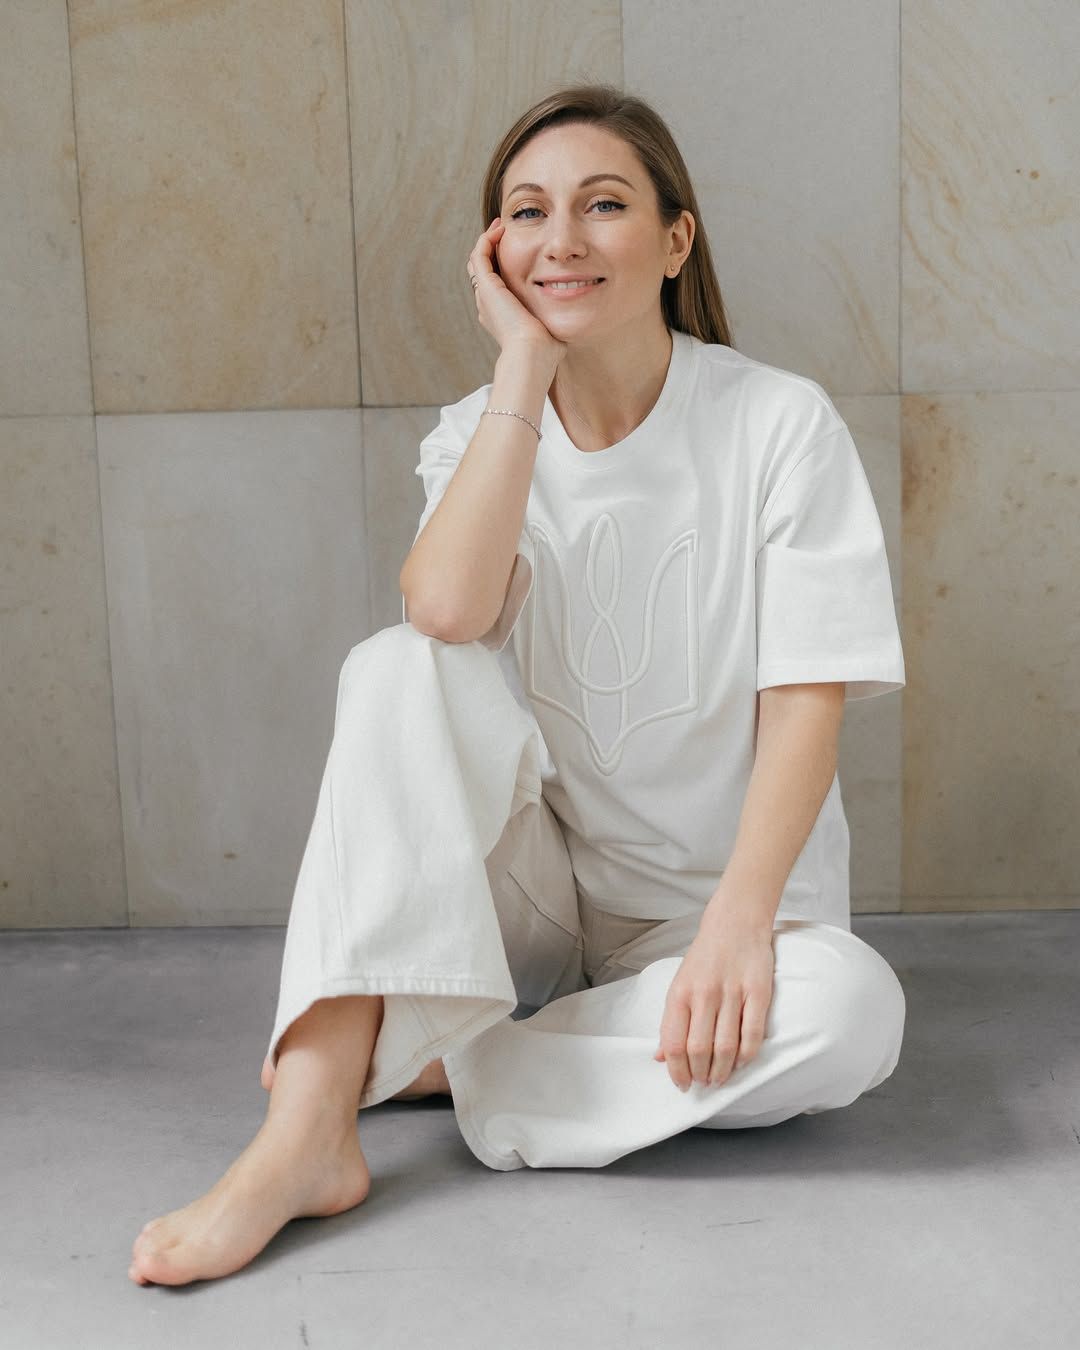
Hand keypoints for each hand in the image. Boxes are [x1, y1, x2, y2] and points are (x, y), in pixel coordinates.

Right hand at [467, 218, 567, 366]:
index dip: (504, 266)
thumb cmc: (545, 351)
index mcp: (501, 315)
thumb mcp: (551, 331)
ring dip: (488, 241)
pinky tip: (500, 229)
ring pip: (478, 261)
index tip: (520, 251)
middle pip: (485, 271)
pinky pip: (479, 256)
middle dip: (493, 250)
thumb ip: (555, 322)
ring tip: (501, 226)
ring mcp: (485, 296)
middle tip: (505, 232)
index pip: (497, 285)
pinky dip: (487, 240)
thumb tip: (570, 324)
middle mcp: (488, 305)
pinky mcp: (487, 287)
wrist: (532, 353)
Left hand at [654, 913, 775, 1089]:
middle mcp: (704, 994)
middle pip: (699, 1049)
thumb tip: (660, 1057)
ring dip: (723, 1070)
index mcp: (680, 993)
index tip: (682, 1084)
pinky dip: (747, 1056)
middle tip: (704, 1083)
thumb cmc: (705, 957)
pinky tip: (742, 1063)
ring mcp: (732, 993)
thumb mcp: (679, 984)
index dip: (677, 1071)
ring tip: (720, 1078)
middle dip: (700, 1074)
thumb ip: (671, 1022)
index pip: (673, 1043)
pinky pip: (753, 1033)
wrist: (735, 922)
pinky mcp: (758, 992)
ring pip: (726, 1046)